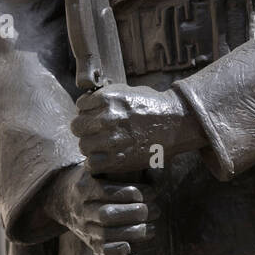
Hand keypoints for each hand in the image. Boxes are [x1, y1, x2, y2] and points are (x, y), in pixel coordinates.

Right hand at [43, 162, 158, 254]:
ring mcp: (83, 227)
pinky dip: (115, 250)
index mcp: (84, 186)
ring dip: (132, 232)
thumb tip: (156, 169)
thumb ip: (125, 167)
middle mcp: (80, 208)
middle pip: (106, 214)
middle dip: (135, 213)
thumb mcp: (102, 168)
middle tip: (154, 210)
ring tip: (151, 228)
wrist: (62, 198)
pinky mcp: (88, 242)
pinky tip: (130, 247)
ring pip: (105, 234)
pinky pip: (99, 250)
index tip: (151, 192)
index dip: (132, 192)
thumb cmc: (94, 179)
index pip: (107, 190)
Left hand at [70, 83, 204, 177]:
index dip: (88, 111)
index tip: (98, 116)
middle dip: (86, 129)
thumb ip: (104, 97)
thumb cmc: (153, 105)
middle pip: (77, 126)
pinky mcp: (118, 159)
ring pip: (83, 146)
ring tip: (105, 146)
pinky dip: (97, 163)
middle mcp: (107, 117)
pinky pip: (92, 163)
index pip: (81, 106)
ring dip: (91, 147)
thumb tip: (84, 104)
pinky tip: (107, 158)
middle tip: (98, 133)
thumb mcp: (127, 91)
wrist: (176, 122)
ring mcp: (112, 139)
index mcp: (108, 98)